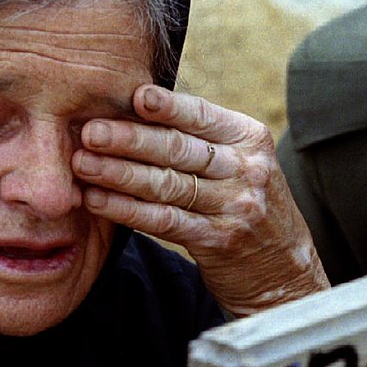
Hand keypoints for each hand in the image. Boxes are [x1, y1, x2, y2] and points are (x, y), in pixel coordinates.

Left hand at [72, 84, 328, 316]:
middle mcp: (247, 169)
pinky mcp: (219, 241)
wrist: (284, 271)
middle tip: (89, 130)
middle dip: (130, 138)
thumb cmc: (247, 206)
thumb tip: (138, 105)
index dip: (166, 106)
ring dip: (119, 173)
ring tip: (82, 163)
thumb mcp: (241, 164)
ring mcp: (235, 206)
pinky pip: (164, 220)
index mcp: (251, 139)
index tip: (132, 95)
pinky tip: (98, 200)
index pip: (202, 115)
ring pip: (167, 184)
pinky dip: (127, 209)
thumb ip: (203, 139)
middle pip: (179, 149)